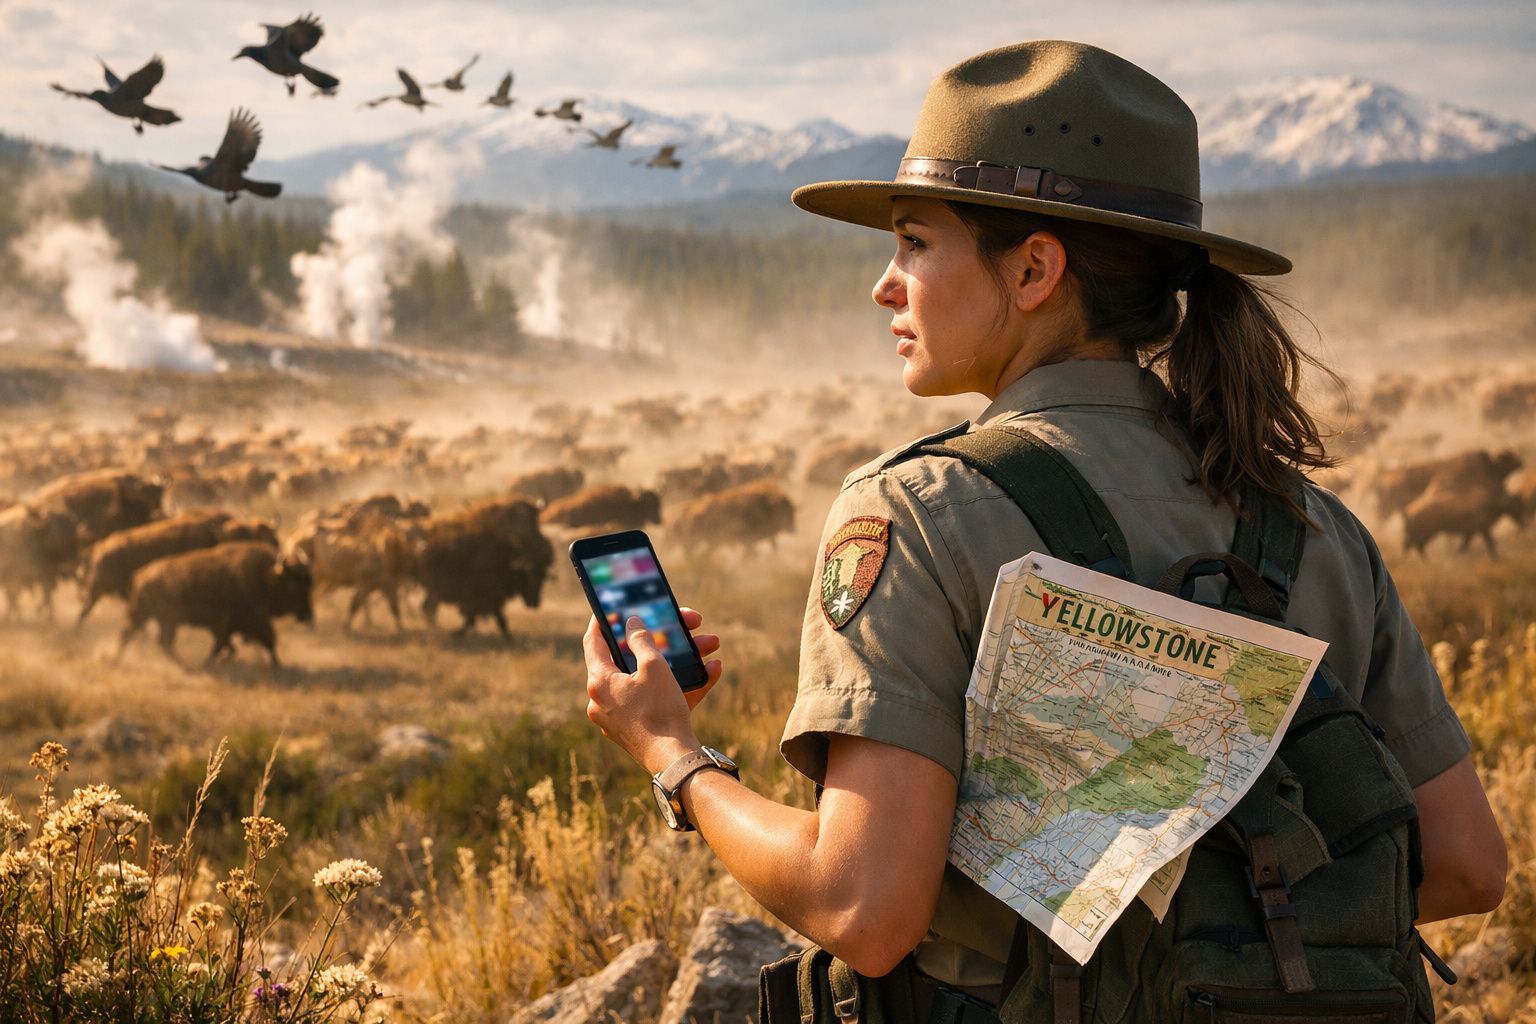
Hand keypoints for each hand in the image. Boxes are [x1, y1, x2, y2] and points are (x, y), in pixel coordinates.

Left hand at [583, 607, 722, 774]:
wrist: (673, 760)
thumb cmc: (660, 710)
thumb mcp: (654, 667)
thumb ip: (641, 640)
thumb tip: (631, 624)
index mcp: (599, 682)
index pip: (594, 642)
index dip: (601, 622)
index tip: (607, 610)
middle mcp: (601, 700)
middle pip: (626, 662)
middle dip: (657, 643)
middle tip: (672, 629)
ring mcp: (616, 718)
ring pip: (645, 682)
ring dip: (675, 665)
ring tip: (705, 651)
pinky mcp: (633, 731)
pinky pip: (654, 701)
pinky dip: (676, 687)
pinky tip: (709, 674)